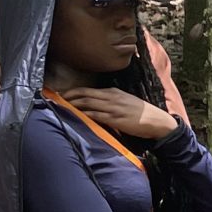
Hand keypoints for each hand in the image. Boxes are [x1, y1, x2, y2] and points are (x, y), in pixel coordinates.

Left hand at [63, 87, 178, 141]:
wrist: (156, 121)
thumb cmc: (140, 113)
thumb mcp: (125, 101)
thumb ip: (110, 101)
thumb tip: (95, 104)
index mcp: (113, 92)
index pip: (89, 90)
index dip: (73, 91)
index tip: (61, 94)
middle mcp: (111, 98)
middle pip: (85, 94)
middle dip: (69, 96)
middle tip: (55, 98)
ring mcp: (113, 108)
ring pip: (88, 103)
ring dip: (73, 104)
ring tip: (61, 106)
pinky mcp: (115, 119)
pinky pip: (96, 115)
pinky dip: (84, 114)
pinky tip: (76, 115)